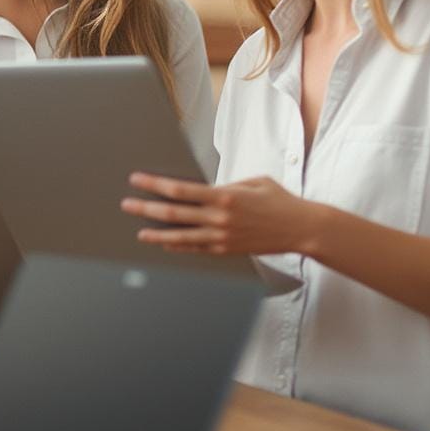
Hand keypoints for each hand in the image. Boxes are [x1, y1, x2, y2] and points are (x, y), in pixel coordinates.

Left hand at [121, 172, 322, 256]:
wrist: (302, 229)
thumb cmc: (280, 201)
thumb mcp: (253, 182)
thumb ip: (226, 186)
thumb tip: (205, 188)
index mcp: (224, 196)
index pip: (180, 190)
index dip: (155, 184)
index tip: (137, 180)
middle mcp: (219, 218)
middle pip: (174, 213)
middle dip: (146, 208)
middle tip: (127, 204)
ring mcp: (222, 237)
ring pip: (181, 236)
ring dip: (157, 234)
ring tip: (139, 232)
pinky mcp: (227, 251)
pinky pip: (196, 249)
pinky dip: (178, 247)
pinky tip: (164, 244)